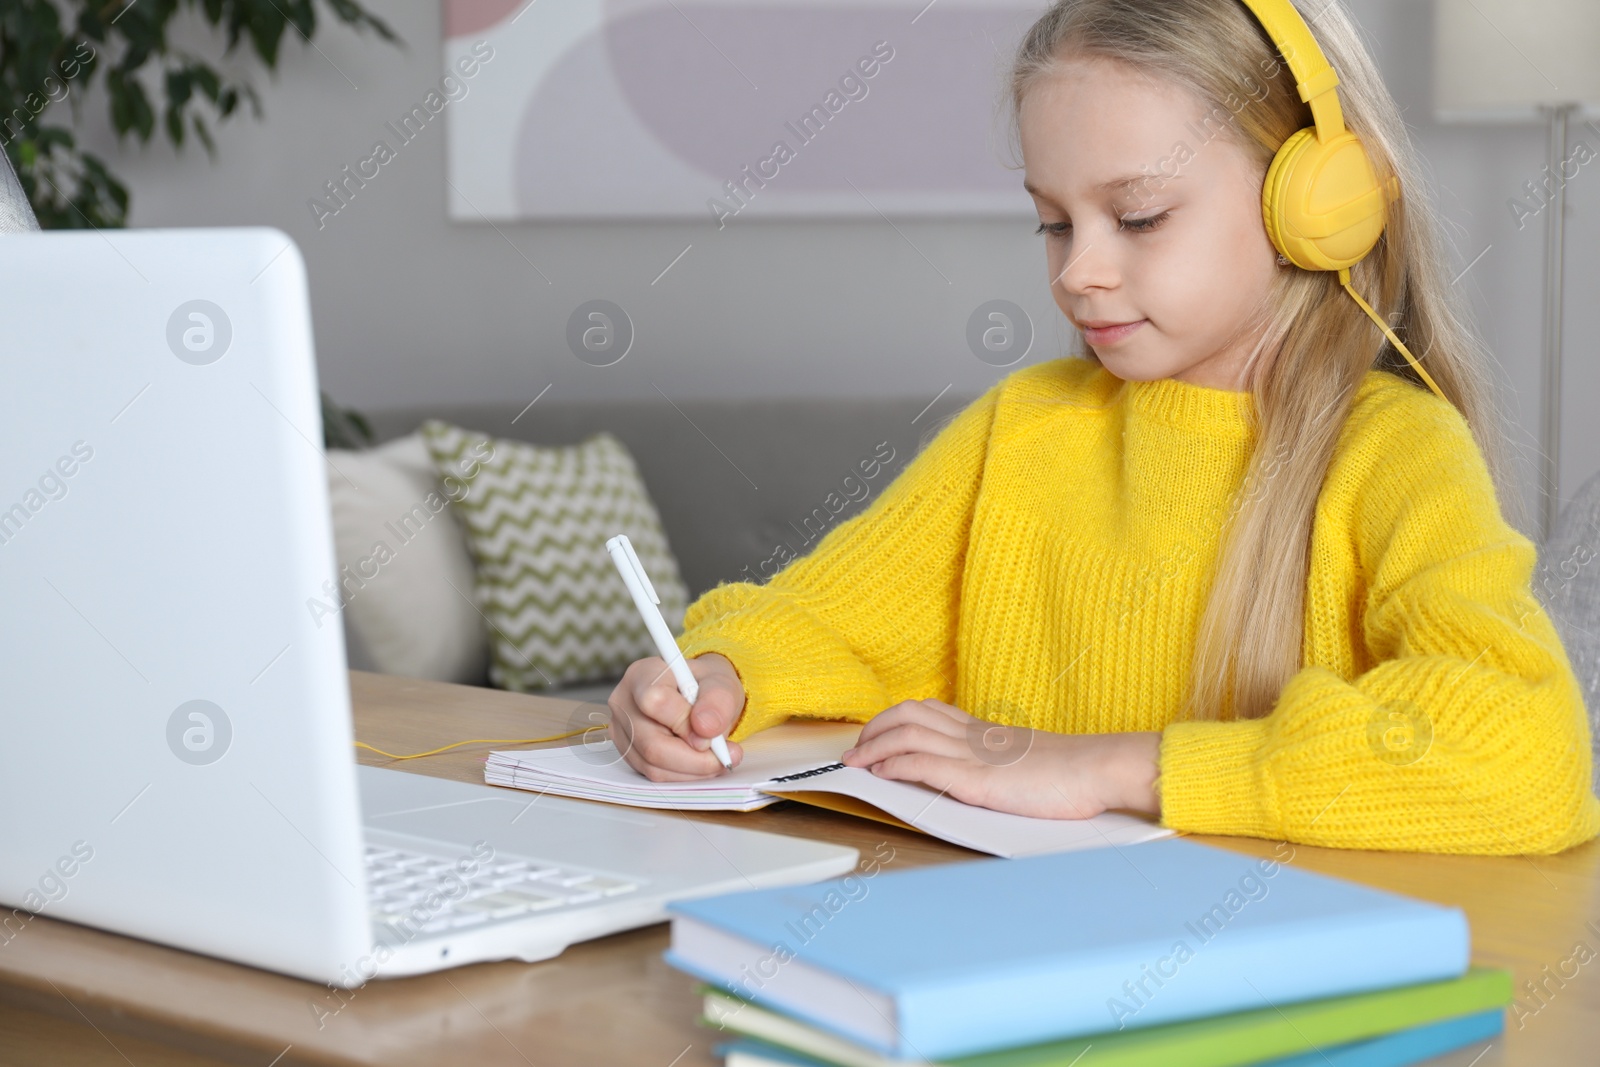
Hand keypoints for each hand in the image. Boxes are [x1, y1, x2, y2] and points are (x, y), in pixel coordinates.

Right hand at [608, 652, 746, 781]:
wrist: (702, 697)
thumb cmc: (707, 687)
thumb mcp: (722, 683)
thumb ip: (717, 701)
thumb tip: (705, 730)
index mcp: (642, 674)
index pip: (654, 702)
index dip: (684, 723)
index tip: (711, 732)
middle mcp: (624, 703)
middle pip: (652, 744)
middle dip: (695, 758)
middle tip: (725, 756)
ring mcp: (622, 732)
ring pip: (654, 766)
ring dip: (693, 769)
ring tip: (718, 757)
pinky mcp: (629, 754)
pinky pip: (656, 775)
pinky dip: (685, 774)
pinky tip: (701, 761)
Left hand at [840, 699, 1160, 819]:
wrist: (1098, 770)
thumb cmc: (1073, 774)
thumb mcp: (1029, 762)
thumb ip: (1003, 762)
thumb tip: (992, 775)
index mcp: (986, 731)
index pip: (930, 711)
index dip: (896, 719)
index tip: (878, 732)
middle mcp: (974, 736)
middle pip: (909, 713)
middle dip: (875, 728)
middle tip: (858, 747)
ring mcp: (972, 754)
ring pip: (907, 732)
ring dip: (874, 746)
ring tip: (857, 760)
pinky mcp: (974, 778)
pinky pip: (921, 763)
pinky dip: (894, 764)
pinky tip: (881, 772)